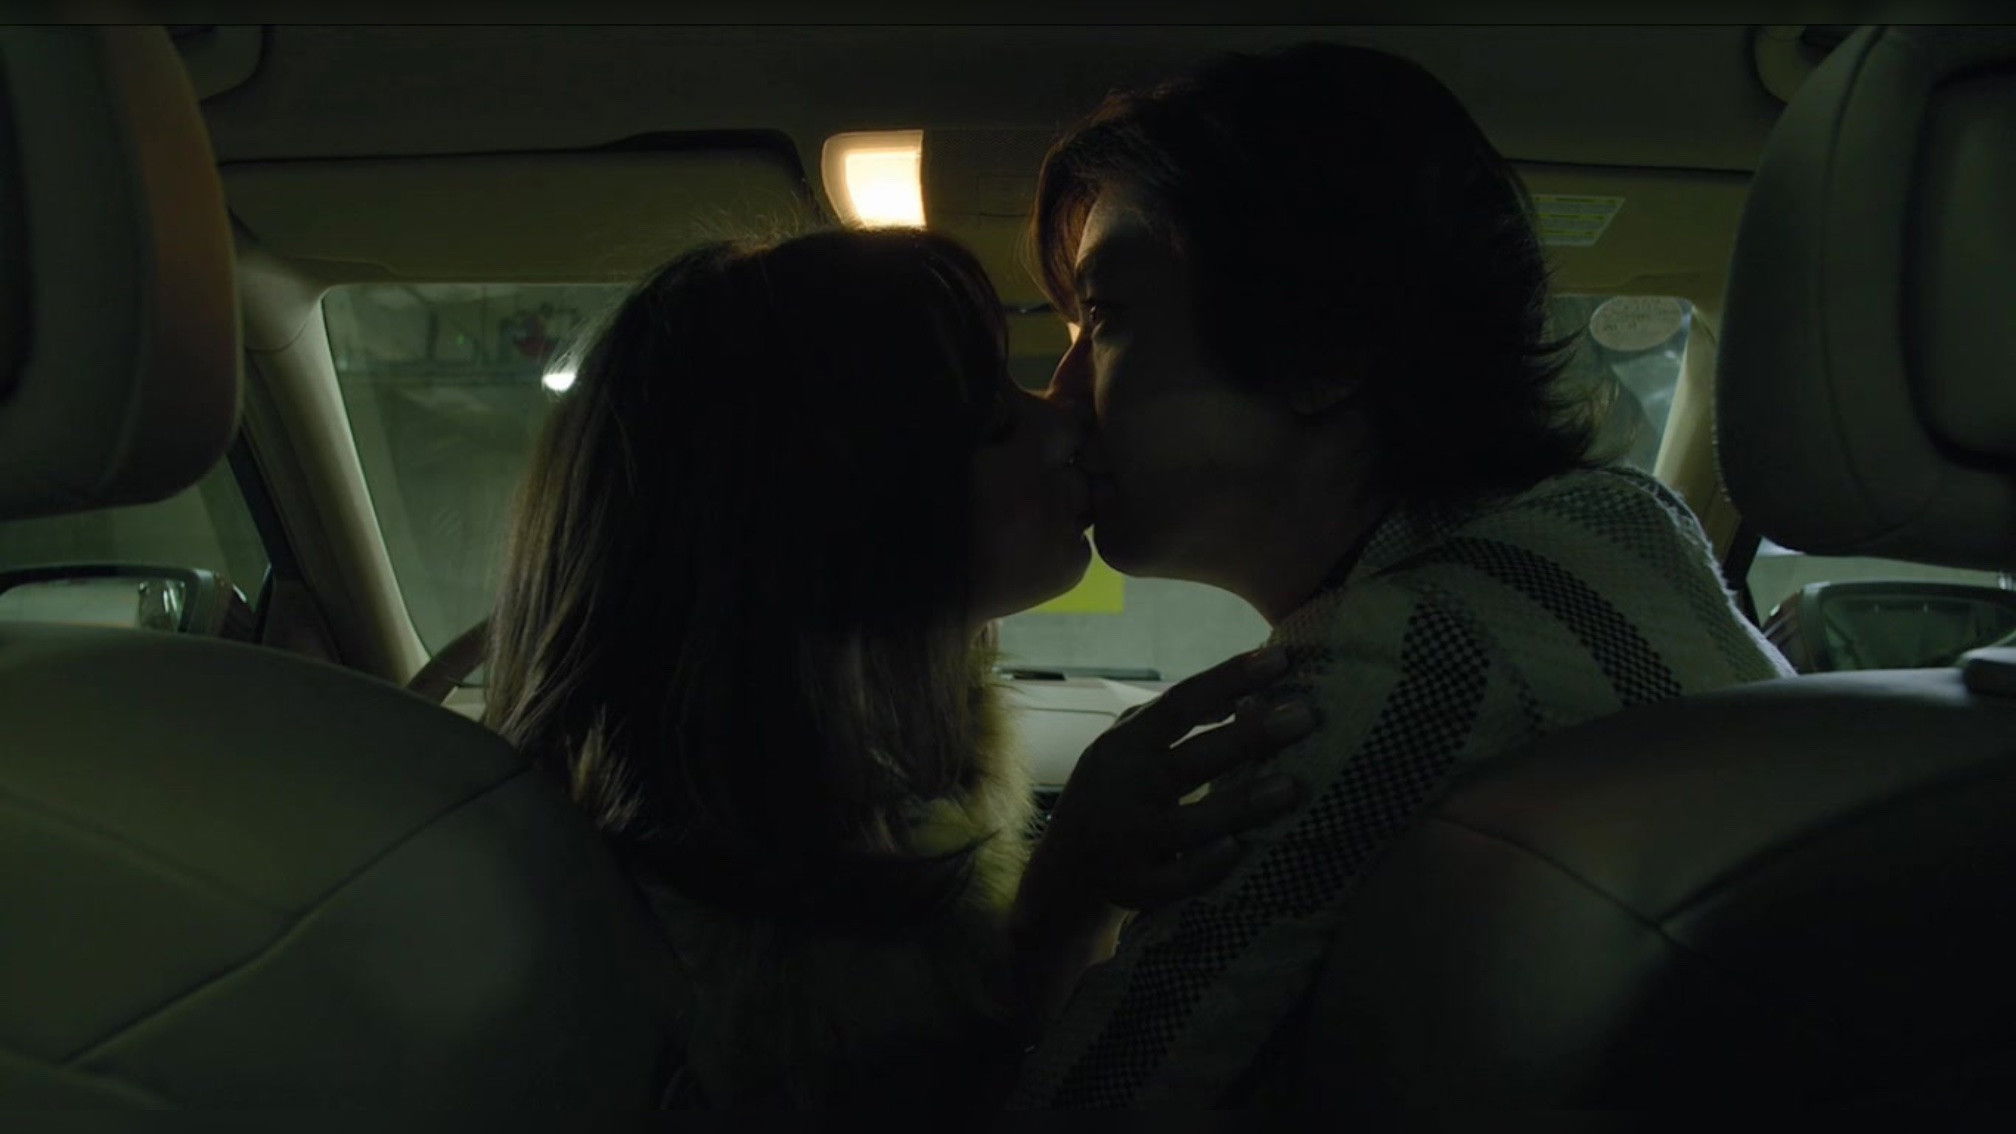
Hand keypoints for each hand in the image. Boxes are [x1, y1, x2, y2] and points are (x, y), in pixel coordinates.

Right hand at [1035, 645, 1315, 912]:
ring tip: (1292, 786)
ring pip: (1190, 823)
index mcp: (1125, 745)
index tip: (1280, 660)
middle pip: (1192, 759)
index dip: (1229, 678)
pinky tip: (1238, 849)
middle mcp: (1124, 787)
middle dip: (1250, 736)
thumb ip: (1178, 718)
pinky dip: (1205, 867)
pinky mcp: (1134, 886)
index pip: (1180, 703)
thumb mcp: (1130, 746)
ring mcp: (1127, 840)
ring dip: (1242, 804)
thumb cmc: (1116, 791)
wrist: (1065, 868)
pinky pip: (1175, 879)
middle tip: (1304, 717)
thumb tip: (1246, 692)